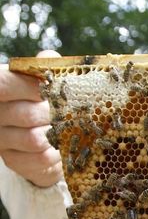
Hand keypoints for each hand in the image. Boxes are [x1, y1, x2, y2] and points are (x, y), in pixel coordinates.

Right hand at [0, 50, 62, 187]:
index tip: (52, 89)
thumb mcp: (46, 80)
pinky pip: (40, 159)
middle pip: (26, 115)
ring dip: (57, 136)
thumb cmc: (46, 101)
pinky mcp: (13, 160)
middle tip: (70, 114)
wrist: (48, 137)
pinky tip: (63, 147)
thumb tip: (49, 58)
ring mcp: (2, 140)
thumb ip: (47, 67)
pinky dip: (57, 153)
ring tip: (67, 130)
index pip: (2, 84)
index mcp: (0, 88)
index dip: (30, 87)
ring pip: (34, 139)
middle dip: (55, 115)